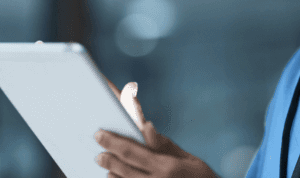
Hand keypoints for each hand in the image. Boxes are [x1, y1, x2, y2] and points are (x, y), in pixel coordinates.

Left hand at [97, 77, 219, 177]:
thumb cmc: (202, 177)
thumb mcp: (188, 158)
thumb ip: (164, 145)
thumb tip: (146, 127)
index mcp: (166, 167)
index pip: (132, 152)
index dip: (113, 142)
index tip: (100, 134)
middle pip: (123, 169)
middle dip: (108, 158)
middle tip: (98, 151)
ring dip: (112, 173)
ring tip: (104, 164)